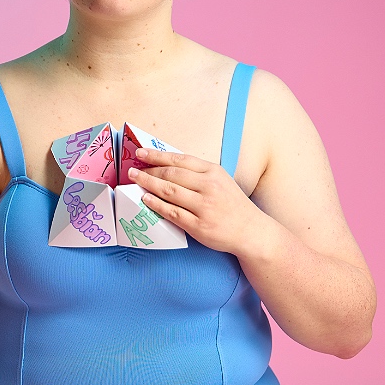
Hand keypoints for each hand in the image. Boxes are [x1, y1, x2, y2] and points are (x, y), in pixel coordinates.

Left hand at [128, 148, 262, 254]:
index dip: (157, 155)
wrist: (251, 231)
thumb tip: (167, 165)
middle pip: (171, 174)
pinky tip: (146, 199)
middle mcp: (209, 186)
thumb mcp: (220, 180)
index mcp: (213, 172)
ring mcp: (204, 206)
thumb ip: (198, 173)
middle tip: (133, 170)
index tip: (140, 153)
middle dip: (148, 170)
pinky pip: (172, 213)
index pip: (179, 160)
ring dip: (148, 184)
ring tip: (135, 181)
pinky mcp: (199, 225)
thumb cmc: (232, 204)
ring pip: (169, 191)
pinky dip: (157, 204)